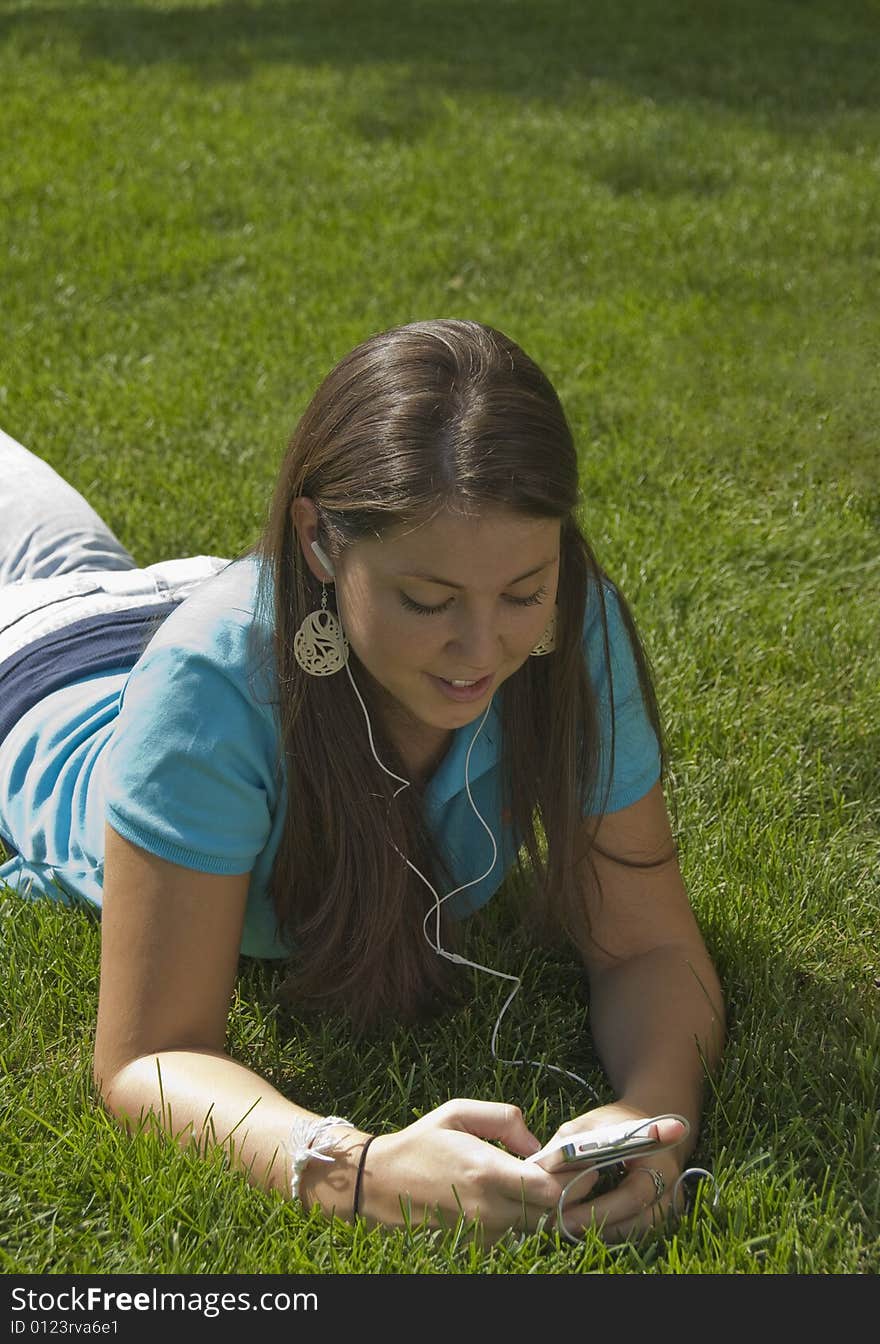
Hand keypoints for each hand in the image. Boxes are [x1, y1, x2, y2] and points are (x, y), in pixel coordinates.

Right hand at [348, 1098, 602, 1242]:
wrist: (380, 1184)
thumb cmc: (421, 1142)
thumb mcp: (458, 1111)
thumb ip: (504, 1118)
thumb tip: (535, 1142)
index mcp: (485, 1171)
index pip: (548, 1188)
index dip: (567, 1176)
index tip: (569, 1161)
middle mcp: (487, 1208)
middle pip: (549, 1212)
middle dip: (561, 1193)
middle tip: (563, 1171)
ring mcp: (481, 1232)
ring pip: (534, 1225)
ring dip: (541, 1206)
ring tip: (535, 1181)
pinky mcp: (476, 1244)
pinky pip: (513, 1233)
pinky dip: (520, 1218)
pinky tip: (510, 1197)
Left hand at [538, 1103, 689, 1243]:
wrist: (651, 1122)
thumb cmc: (619, 1122)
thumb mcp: (593, 1123)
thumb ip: (568, 1143)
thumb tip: (540, 1166)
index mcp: (658, 1158)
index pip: (632, 1195)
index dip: (600, 1210)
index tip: (565, 1213)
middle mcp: (670, 1186)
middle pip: (637, 1221)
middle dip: (596, 1226)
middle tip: (559, 1224)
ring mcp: (669, 1204)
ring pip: (636, 1231)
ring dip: (601, 1232)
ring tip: (566, 1225)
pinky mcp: (661, 1214)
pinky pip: (635, 1230)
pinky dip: (609, 1230)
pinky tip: (583, 1223)